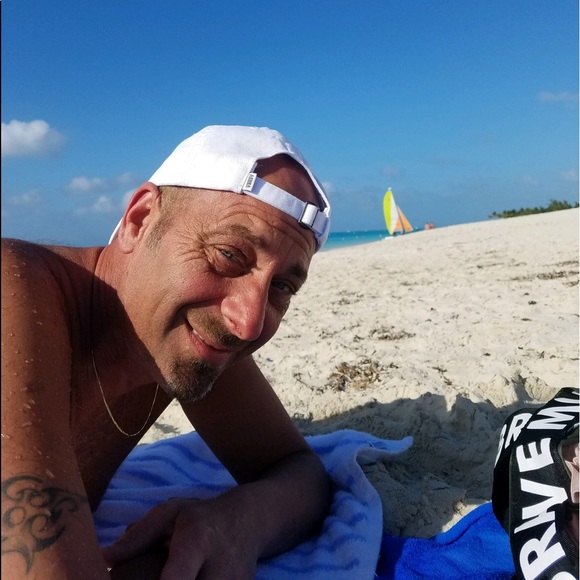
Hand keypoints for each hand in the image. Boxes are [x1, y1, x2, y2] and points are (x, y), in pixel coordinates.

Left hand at [102, 495, 258, 579]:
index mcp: (198, 540)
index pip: (178, 577)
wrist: (249, 521)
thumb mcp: (171, 512)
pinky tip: (191, 578)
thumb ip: (139, 535)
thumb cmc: (202, 517)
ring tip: (167, 575)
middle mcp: (221, 567)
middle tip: (153, 577)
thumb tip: (104, 559)